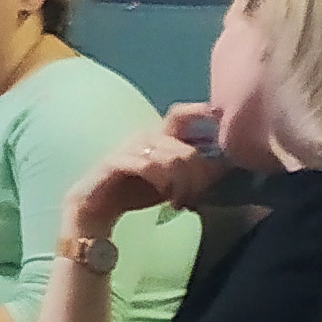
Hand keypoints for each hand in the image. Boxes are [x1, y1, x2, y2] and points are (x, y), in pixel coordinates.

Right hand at [62, 121, 219, 236]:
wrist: (95, 208)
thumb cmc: (134, 192)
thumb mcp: (172, 182)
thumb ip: (194, 170)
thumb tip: (227, 164)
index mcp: (159, 137)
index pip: (181, 114)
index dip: (202, 113)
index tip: (221, 119)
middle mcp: (145, 137)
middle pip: (186, 148)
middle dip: (197, 176)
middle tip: (196, 196)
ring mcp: (129, 148)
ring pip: (172, 158)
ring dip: (182, 184)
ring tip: (180, 201)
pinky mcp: (115, 161)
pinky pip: (149, 166)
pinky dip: (163, 183)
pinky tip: (166, 198)